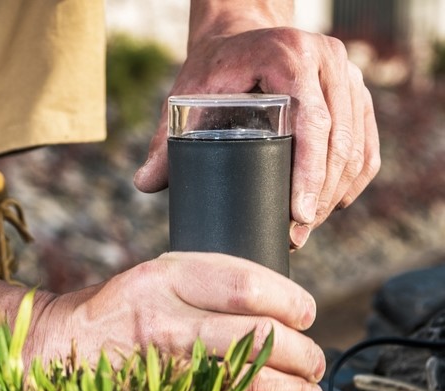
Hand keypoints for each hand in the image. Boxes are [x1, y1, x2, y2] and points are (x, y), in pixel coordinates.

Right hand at [26, 252, 324, 390]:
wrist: (59, 349)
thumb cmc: (116, 311)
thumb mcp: (153, 275)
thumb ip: (208, 280)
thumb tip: (281, 302)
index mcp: (163, 279)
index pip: (248, 286)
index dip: (292, 302)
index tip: (304, 313)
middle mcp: (164, 321)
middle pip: (260, 337)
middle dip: (304, 353)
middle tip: (314, 361)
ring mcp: (163, 368)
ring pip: (254, 383)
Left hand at [135, 20, 379, 249]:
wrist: (240, 37)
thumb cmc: (213, 68)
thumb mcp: (187, 95)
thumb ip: (167, 139)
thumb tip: (145, 184)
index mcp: (289, 56)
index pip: (311, 121)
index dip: (309, 172)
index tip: (298, 214)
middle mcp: (328, 60)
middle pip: (340, 139)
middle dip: (322, 193)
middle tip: (298, 232)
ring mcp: (348, 75)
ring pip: (358, 144)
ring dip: (337, 191)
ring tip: (309, 226)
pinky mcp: (357, 91)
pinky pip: (367, 142)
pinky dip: (353, 177)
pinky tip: (334, 203)